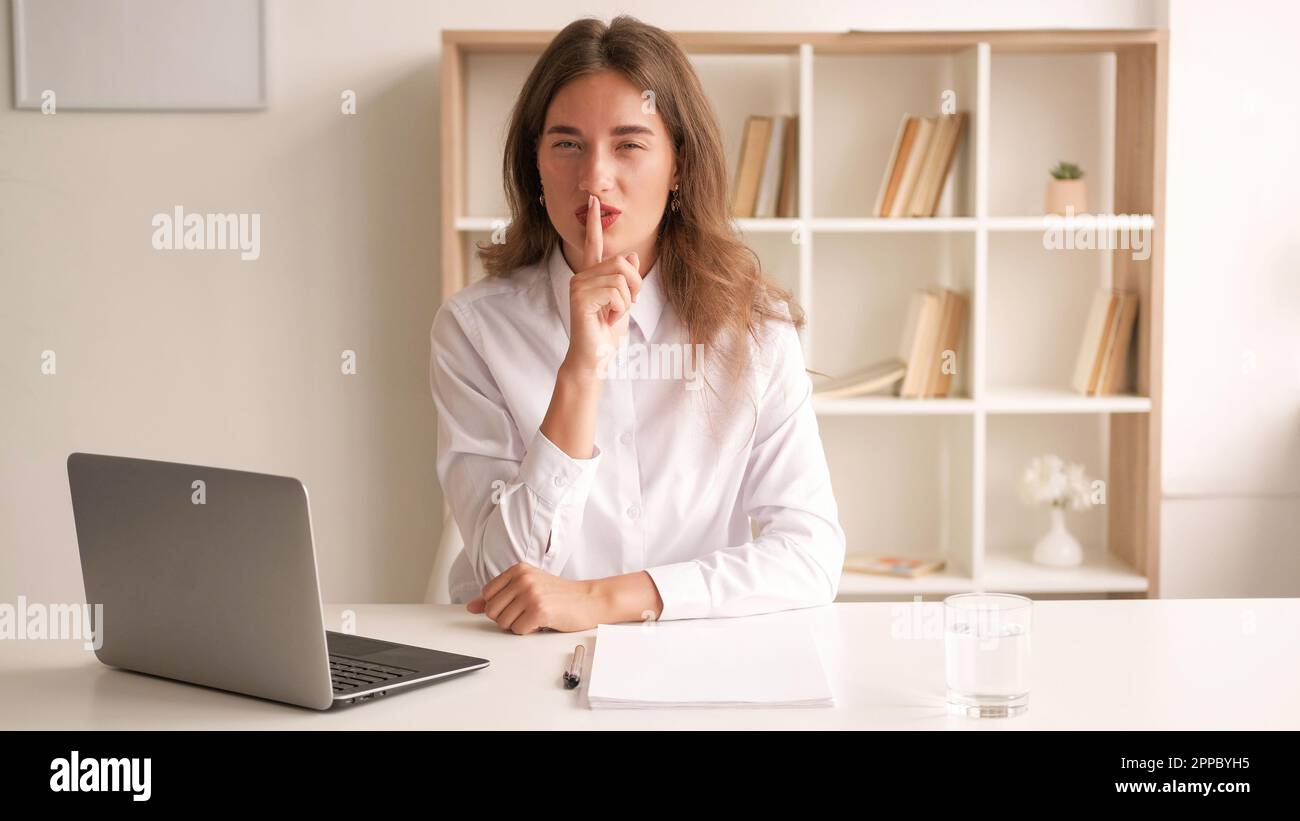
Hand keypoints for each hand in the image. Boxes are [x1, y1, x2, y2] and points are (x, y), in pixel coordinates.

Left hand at [466, 562, 605, 633]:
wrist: (589, 600)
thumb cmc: (559, 595)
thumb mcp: (527, 588)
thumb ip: (498, 596)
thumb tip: (471, 607)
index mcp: (518, 570)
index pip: (487, 595)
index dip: (500, 606)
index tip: (518, 604)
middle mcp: (522, 578)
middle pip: (492, 611)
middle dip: (507, 618)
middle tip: (527, 613)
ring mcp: (531, 593)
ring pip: (503, 623)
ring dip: (519, 626)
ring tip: (536, 616)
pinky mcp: (539, 610)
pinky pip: (518, 631)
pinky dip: (529, 631)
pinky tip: (543, 621)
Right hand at [564, 194, 642, 376]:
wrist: (595, 357)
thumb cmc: (606, 332)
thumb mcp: (623, 302)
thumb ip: (626, 279)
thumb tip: (630, 255)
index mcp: (592, 275)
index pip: (593, 244)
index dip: (594, 222)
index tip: (594, 200)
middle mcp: (582, 276)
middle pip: (622, 262)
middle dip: (635, 285)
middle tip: (629, 305)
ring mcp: (579, 285)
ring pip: (621, 278)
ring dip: (627, 301)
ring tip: (614, 315)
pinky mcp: (580, 297)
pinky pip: (616, 292)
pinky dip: (620, 310)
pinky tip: (607, 320)